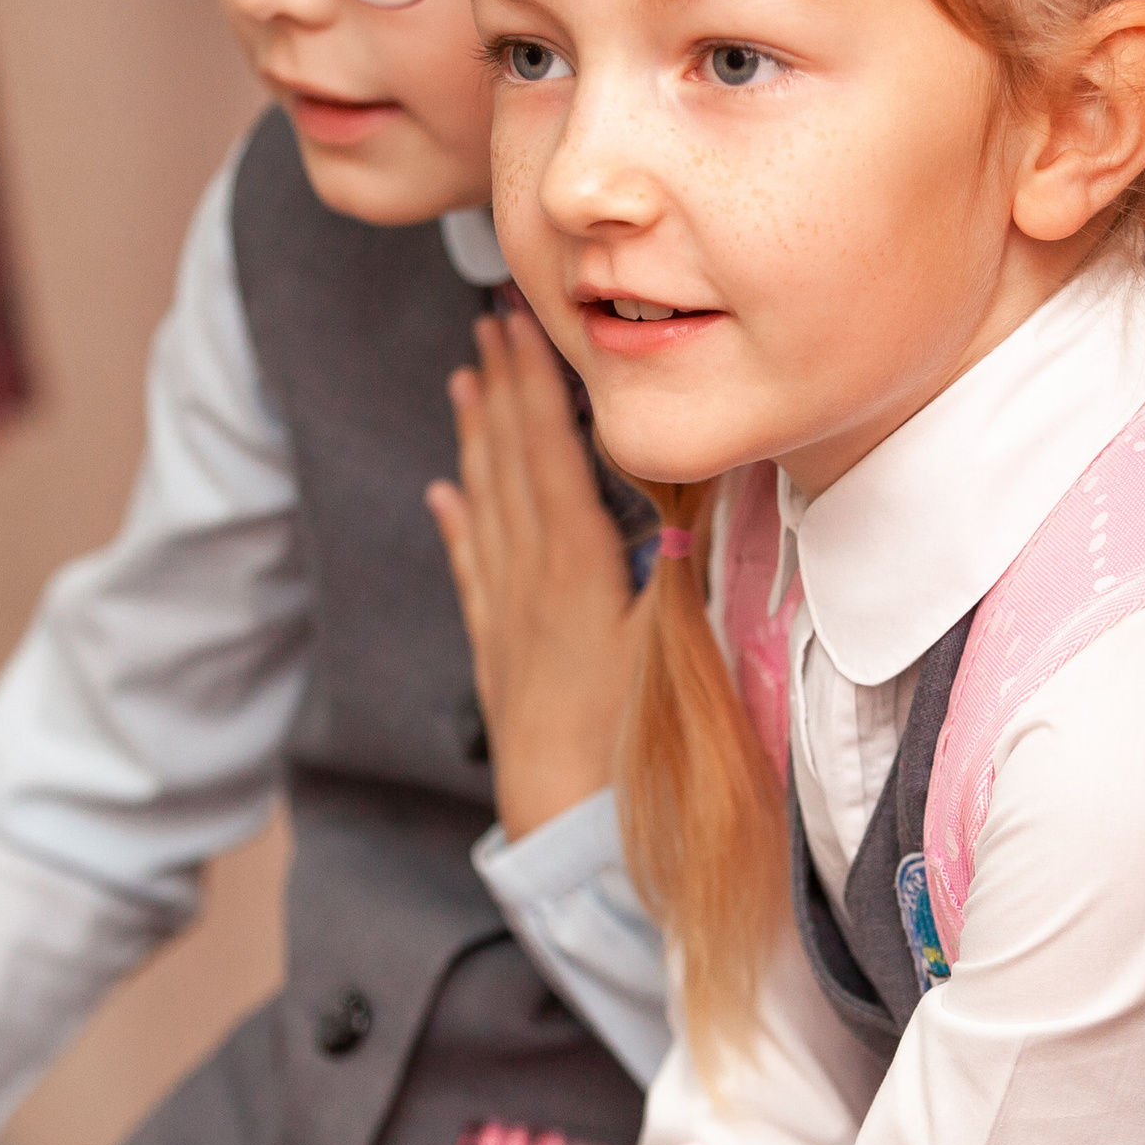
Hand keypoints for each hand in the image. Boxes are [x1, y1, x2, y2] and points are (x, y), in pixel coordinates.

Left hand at [427, 312, 649, 839]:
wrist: (568, 823)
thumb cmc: (628, 739)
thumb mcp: (674, 640)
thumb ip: (686, 561)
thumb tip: (703, 488)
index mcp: (573, 566)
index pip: (547, 452)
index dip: (533, 384)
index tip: (519, 323)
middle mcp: (530, 579)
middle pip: (509, 464)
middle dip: (499, 389)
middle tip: (487, 321)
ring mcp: (506, 614)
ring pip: (484, 505)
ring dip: (474, 440)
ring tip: (461, 382)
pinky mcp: (497, 652)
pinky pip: (471, 571)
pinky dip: (456, 526)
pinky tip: (442, 495)